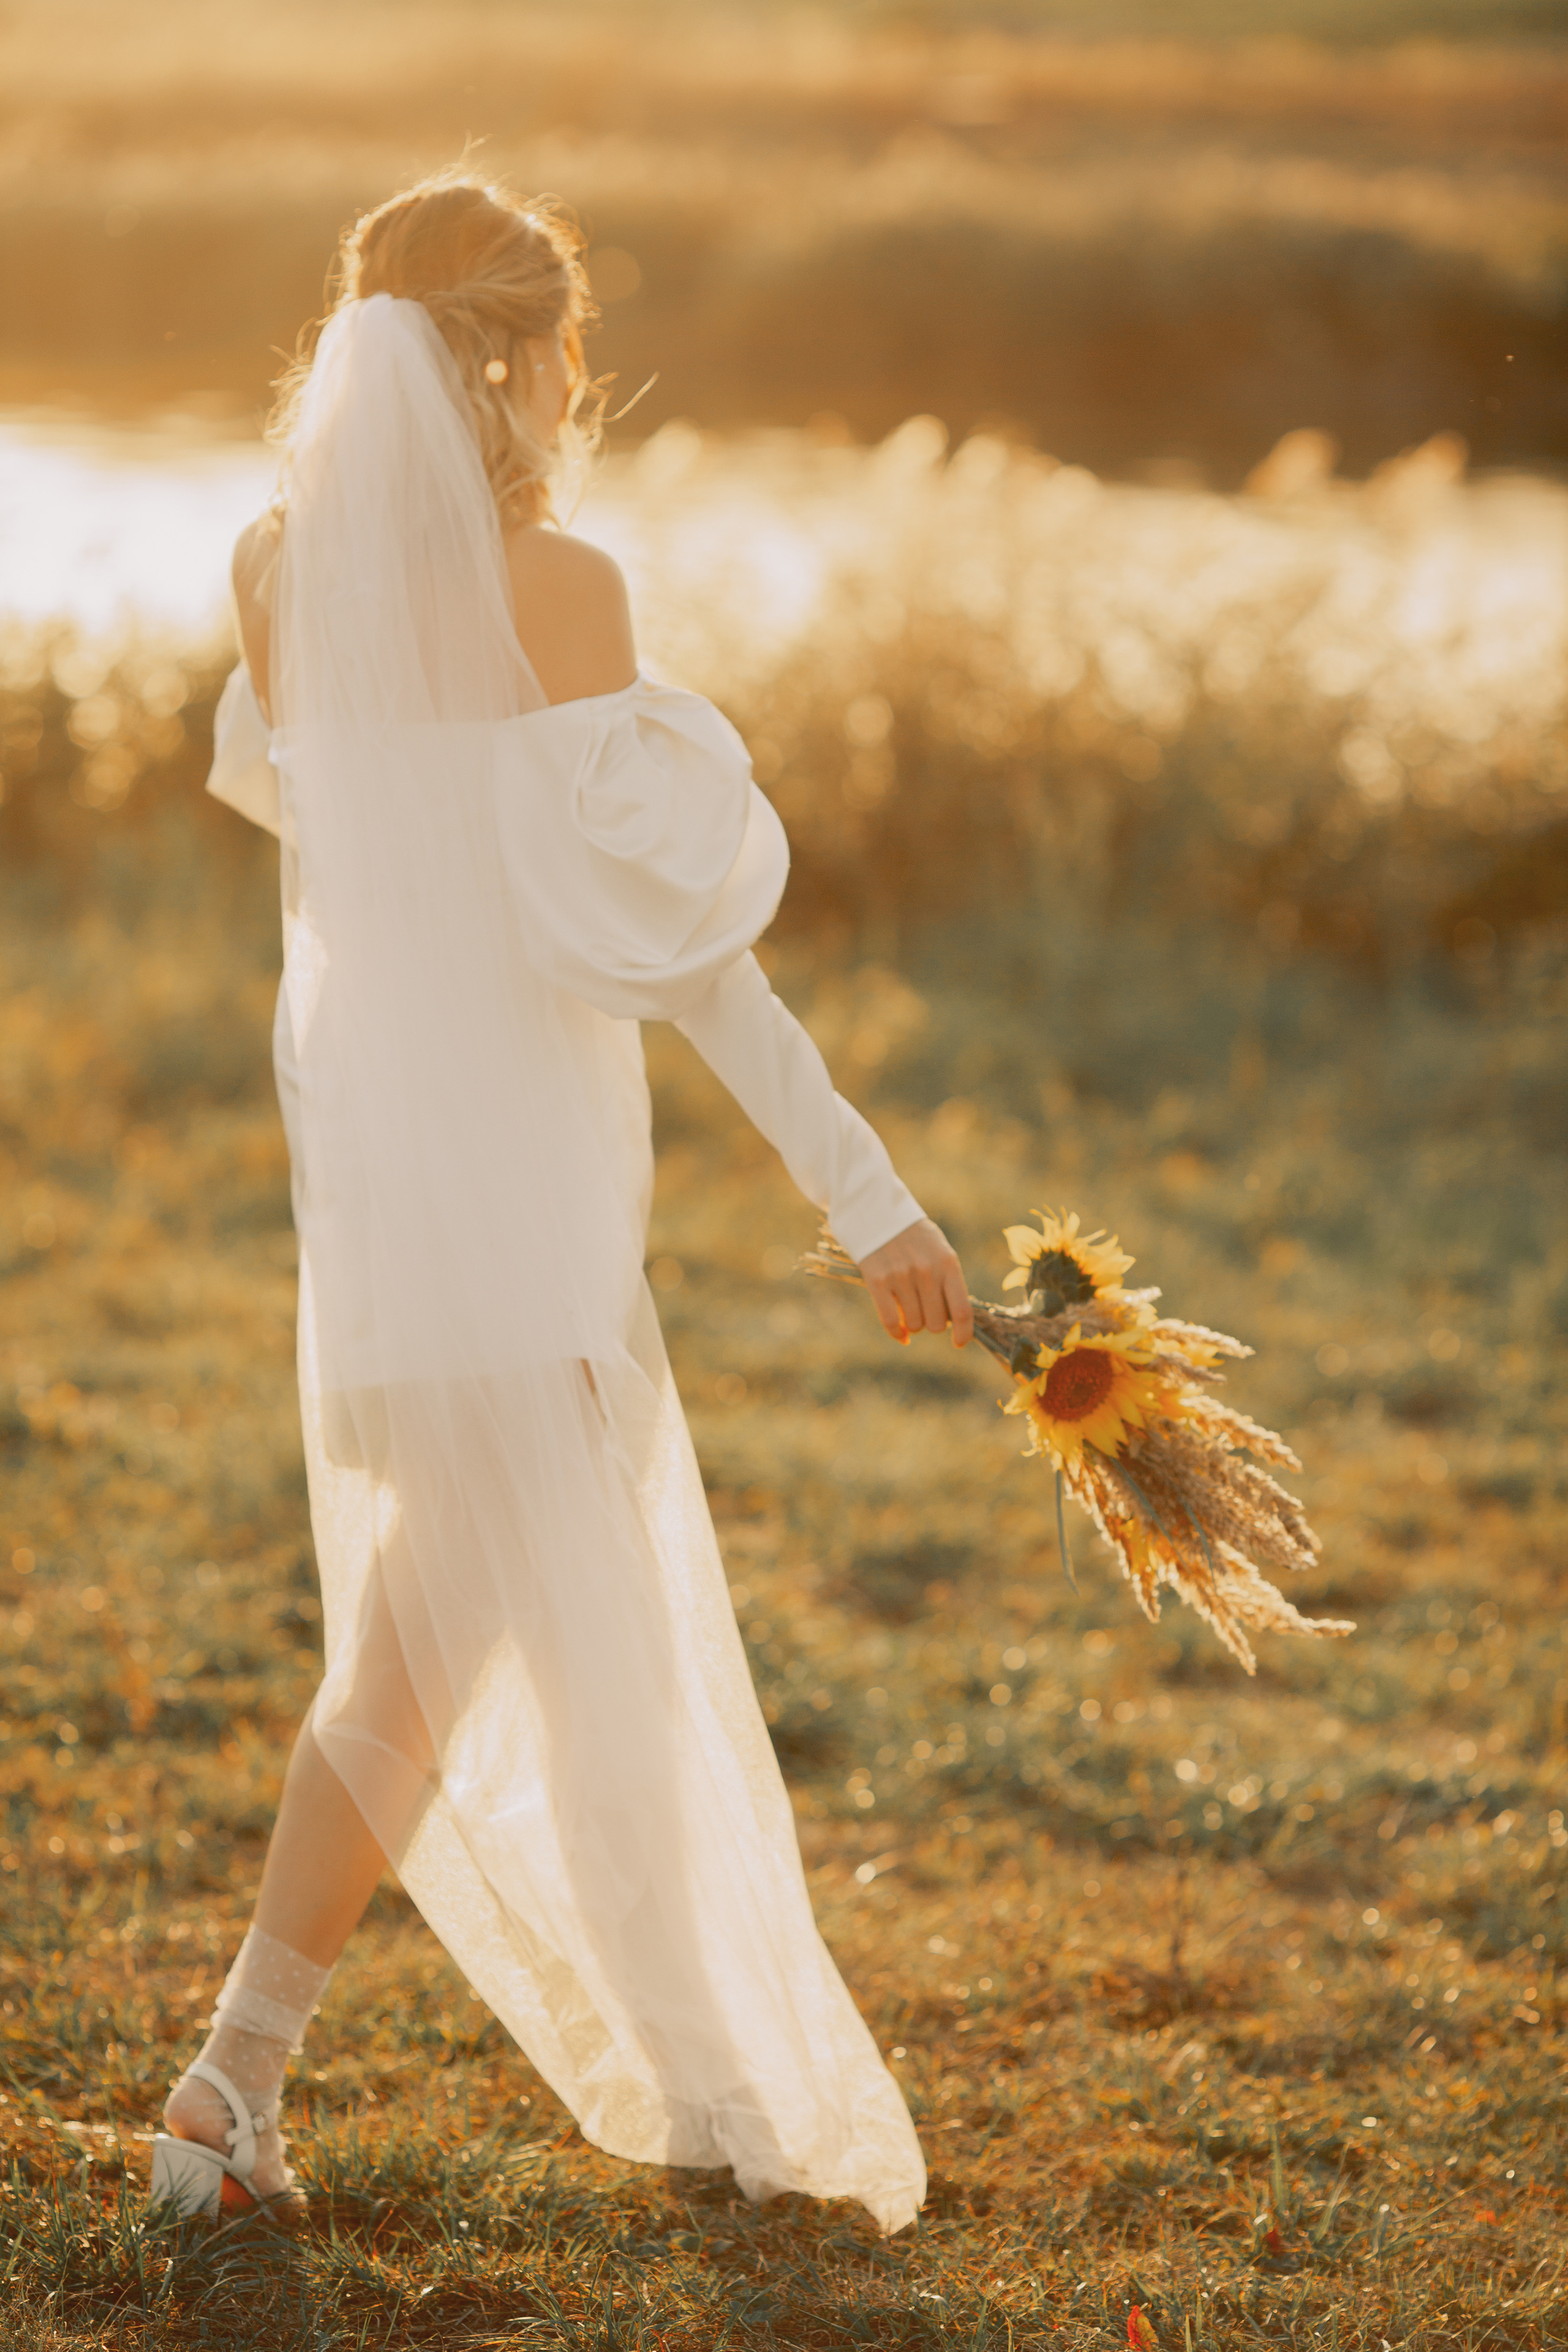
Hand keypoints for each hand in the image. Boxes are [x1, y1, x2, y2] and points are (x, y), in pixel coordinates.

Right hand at [858, 1217, 972, 1348]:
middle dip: (933, 1323)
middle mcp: (926, 1271)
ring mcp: (900, 1277)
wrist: (876, 1210)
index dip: (963, 1333)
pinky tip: (901, 1335)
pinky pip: (890, 1322)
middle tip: (927, 1311)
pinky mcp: (877, 1281)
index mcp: (948, 1263)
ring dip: (914, 1324)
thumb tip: (953, 1320)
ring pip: (915, 1325)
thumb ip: (948, 1280)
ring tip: (910, 1308)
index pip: (962, 1310)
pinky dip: (897, 1333)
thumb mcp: (939, 1250)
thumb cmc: (914, 1235)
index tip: (959, 1343)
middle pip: (937, 1323)